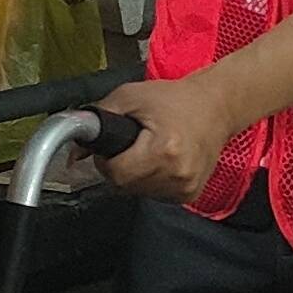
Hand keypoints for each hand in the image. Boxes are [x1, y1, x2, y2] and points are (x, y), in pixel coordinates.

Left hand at [95, 71, 241, 203]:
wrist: (216, 106)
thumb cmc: (177, 99)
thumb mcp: (130, 97)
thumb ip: (98, 119)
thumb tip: (75, 148)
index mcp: (164, 149)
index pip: (116, 174)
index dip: (108, 160)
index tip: (115, 147)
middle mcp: (177, 173)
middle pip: (125, 186)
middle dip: (121, 166)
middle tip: (133, 145)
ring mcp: (185, 187)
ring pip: (138, 193)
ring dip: (136, 175)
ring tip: (149, 150)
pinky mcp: (190, 194)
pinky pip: (155, 195)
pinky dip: (152, 180)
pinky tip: (162, 160)